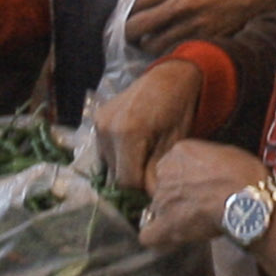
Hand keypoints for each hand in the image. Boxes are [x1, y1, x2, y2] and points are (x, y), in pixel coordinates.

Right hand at [91, 58, 207, 186]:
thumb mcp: (173, 143)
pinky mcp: (96, 121)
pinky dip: (118, 156)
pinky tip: (134, 150)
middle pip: (115, 175)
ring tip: (144, 160)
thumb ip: (156, 171)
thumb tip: (150, 198)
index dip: (142, 190)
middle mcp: (106, 130)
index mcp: (127, 134)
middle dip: (133, 180)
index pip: (126, 182)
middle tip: (151, 176)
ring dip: (124, 168)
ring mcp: (98, 124)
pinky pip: (105, 151)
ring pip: (108, 165)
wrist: (170, 76)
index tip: (155, 189)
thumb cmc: (179, 109)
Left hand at [122, 0, 275, 48]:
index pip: (137, 0)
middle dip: (129, 31)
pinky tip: (171, 47)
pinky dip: (169, 50)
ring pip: (153, 44)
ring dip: (148, 44)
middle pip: (137, 25)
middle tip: (130, 33)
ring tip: (150, 42)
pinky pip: (176, 51)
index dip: (127, 10)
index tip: (125, 15)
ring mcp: (193, 25)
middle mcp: (181, 3)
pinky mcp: (206, 40)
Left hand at [138, 141, 263, 251]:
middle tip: (197, 205)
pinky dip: (156, 238)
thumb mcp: (226, 152)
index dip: (184, 178)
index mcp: (179, 152)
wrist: (246, 198)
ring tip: (193, 224)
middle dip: (175, 197)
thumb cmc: (244, 175)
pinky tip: (168, 239)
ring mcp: (162, 199)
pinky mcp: (165, 224)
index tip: (197, 186)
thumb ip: (208, 160)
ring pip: (156, 209)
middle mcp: (165, 172)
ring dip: (170, 216)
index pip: (172, 166)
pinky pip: (148, 235)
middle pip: (162, 186)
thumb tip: (211, 170)